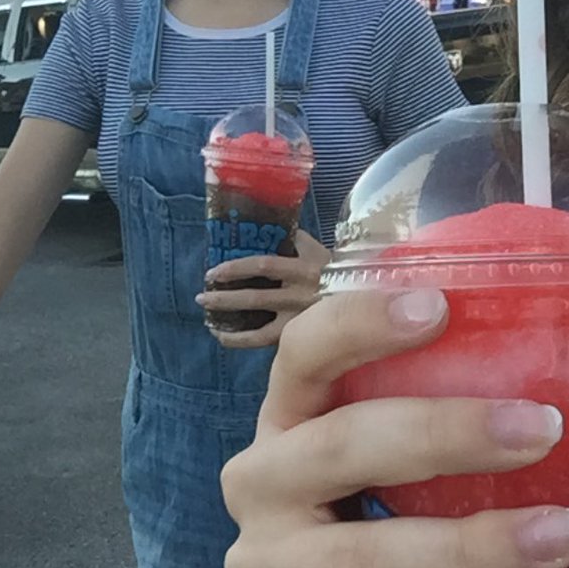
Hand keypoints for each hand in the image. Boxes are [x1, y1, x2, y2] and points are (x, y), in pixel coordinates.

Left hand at [197, 230, 330, 348]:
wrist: (367, 301)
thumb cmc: (339, 272)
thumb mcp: (319, 251)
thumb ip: (296, 239)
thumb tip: (272, 225)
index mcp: (304, 268)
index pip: (264, 266)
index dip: (236, 268)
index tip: (215, 271)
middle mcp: (299, 295)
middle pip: (255, 298)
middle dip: (224, 298)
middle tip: (201, 296)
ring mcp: (299, 320)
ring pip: (258, 327)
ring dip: (229, 322)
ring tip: (208, 320)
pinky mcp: (299, 336)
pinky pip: (264, 342)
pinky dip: (240, 341)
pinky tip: (222, 337)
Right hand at [222, 286, 568, 567]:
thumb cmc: (365, 505)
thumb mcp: (377, 448)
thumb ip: (423, 402)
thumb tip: (538, 343)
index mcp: (284, 416)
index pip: (305, 351)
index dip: (360, 323)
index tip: (439, 308)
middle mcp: (258, 485)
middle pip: (341, 447)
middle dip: (444, 434)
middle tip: (542, 429)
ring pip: (364, 558)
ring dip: (473, 548)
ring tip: (563, 534)